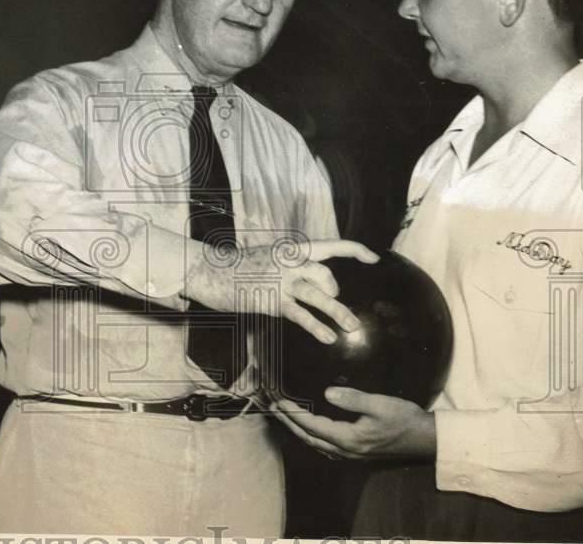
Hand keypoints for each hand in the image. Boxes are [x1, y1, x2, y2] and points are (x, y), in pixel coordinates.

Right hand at [184, 238, 378, 342]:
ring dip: (338, 311)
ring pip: (318, 295)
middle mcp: (289, 262)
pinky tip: (328, 338)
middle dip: (334, 290)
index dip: (355, 250)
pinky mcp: (271, 300)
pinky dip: (317, 327)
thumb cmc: (237, 266)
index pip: (330, 245)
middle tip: (334, 301)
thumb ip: (289, 265)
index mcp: (291, 249)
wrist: (209, 270)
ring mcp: (280, 281)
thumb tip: (308, 276)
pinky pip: (300, 315)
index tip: (373, 257)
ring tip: (352, 326)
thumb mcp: (268, 257)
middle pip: (325, 273)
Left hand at [271, 386, 435, 459]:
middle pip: (308, 437)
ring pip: (315, 443)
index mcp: (348, 439)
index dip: (292, 414)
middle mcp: (345, 451)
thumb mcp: (380, 404)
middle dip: (288, 422)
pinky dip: (310, 435)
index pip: (312, 426)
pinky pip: (324, 445)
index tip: (277, 401)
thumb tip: (328, 392)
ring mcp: (349, 455)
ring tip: (283, 415)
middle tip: (271, 406)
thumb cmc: (404, 419)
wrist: (424, 439)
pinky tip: (308, 427)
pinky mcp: (355, 453)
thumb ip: (353, 399)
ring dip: (297, 429)